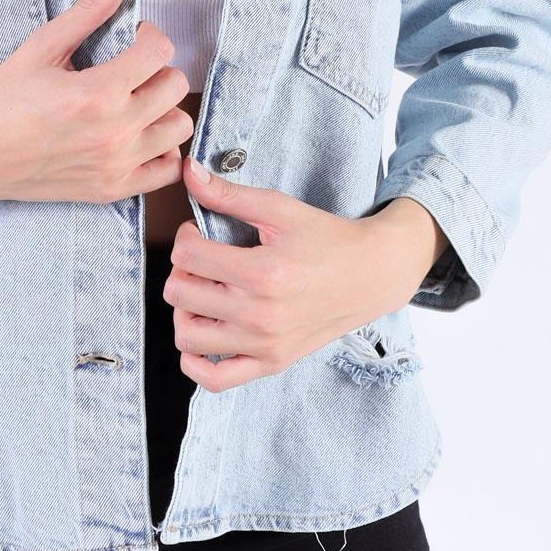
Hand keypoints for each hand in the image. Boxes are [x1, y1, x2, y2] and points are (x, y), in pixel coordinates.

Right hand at [0, 0, 195, 205]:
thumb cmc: (2, 97)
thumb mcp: (43, 45)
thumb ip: (90, 8)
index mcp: (98, 92)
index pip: (161, 51)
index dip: (150, 35)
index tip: (134, 36)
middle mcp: (115, 132)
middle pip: (176, 86)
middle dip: (158, 68)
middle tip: (133, 67)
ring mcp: (116, 165)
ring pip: (179, 128)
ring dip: (164, 108)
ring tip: (137, 100)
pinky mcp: (112, 190)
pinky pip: (167, 169)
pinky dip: (162, 149)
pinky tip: (139, 134)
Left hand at [159, 159, 446, 390]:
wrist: (370, 275)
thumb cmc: (325, 238)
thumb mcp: (279, 209)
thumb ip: (229, 194)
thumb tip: (188, 170)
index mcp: (262, 273)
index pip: (186, 257)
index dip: (186, 237)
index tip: (201, 233)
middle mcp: (260, 316)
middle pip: (179, 294)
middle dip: (183, 270)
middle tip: (204, 260)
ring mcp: (265, 345)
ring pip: (186, 337)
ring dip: (185, 311)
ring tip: (205, 292)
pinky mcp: (271, 363)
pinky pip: (213, 379)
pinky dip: (195, 360)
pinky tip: (205, 331)